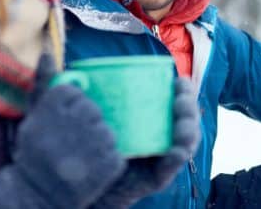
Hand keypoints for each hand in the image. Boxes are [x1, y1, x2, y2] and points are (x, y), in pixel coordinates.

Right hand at [12, 53, 126, 207]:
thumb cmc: (32, 153)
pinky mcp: (112, 160)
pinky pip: (117, 153)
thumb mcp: (34, 113)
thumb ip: (44, 81)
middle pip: (96, 112)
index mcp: (62, 98)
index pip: (79, 94)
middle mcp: (82, 113)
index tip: (60, 127)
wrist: (34, 192)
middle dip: (87, 126)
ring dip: (97, 143)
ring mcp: (99, 136)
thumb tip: (47, 51)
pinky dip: (106, 161)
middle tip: (70, 144)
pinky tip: (89, 169)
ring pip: (108, 131)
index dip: (72, 112)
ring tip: (78, 158)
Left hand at [93, 77, 200, 207]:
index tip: (178, 81)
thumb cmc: (89, 143)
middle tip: (180, 100)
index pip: (175, 98)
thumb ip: (88, 97)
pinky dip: (177, 157)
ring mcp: (162, 155)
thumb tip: (72, 77)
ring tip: (182, 126)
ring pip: (185, 141)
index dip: (183, 89)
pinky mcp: (157, 177)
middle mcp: (162, 134)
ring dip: (189, 131)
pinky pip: (172, 167)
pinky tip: (176, 151)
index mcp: (151, 114)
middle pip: (185, 117)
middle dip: (189, 106)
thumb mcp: (93, 116)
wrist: (82, 183)